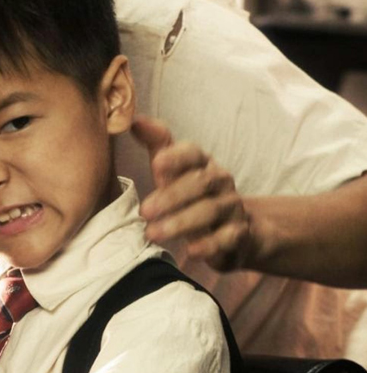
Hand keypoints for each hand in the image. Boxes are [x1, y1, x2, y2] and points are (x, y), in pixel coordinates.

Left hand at [131, 116, 252, 270]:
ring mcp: (231, 207)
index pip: (192, 153)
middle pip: (199, 183)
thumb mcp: (174, 170)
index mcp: (202, 163)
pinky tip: (190, 251)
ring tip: (153, 233)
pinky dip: (209, 245)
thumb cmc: (192, 195)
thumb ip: (157, 145)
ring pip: (210, 211)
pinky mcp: (238, 234)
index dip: (176, 156)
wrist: (234, 229)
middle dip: (171, 196)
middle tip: (144, 210)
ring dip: (181, 222)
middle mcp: (220, 181)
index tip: (156, 163)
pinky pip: (227, 239)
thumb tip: (133, 121)